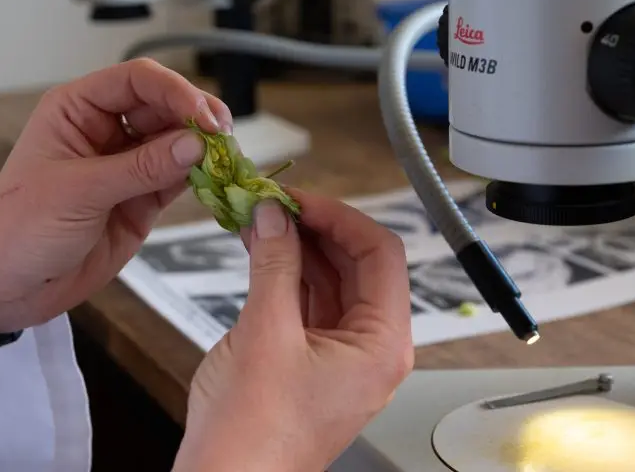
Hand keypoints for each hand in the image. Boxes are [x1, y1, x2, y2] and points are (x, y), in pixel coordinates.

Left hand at [0, 58, 231, 332]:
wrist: (9, 287)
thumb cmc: (21, 229)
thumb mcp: (78, 193)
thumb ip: (140, 168)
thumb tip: (196, 144)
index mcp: (76, 111)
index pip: (135, 81)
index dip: (173, 91)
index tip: (202, 116)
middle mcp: (104, 131)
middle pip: (163, 107)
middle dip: (195, 118)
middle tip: (223, 138)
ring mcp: (125, 166)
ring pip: (177, 142)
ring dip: (204, 148)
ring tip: (228, 160)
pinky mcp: (141, 200)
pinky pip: (178, 178)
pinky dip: (201, 178)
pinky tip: (218, 180)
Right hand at [174, 189, 413, 471]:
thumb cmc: (253, 434)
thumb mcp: (265, 332)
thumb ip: (273, 265)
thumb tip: (274, 217)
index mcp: (381, 346)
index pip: (380, 254)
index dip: (339, 217)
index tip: (300, 199)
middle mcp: (371, 350)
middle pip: (357, 265)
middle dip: (315, 229)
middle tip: (275, 204)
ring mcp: (341, 356)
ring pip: (330, 282)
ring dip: (297, 249)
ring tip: (261, 220)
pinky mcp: (312, 361)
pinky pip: (308, 304)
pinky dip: (285, 275)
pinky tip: (260, 251)